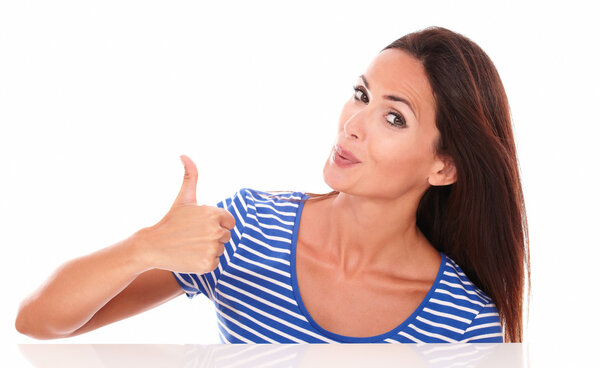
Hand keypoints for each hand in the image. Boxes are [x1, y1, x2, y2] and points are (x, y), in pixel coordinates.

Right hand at [136, 155, 235, 273]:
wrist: (153, 246)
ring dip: (208, 249)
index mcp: (215, 213)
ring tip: (190, 245)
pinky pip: (215, 263)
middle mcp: (216, 231)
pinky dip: (204, 262)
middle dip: (212, 236)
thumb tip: (184, 155)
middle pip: (226, 236)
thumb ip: (190, 176)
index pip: (230, 221)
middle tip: (193, 236)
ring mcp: (212, 248)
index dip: (217, 223)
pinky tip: (190, 256)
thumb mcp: (184, 198)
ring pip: (221, 249)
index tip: (200, 225)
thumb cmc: (171, 220)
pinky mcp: (208, 265)